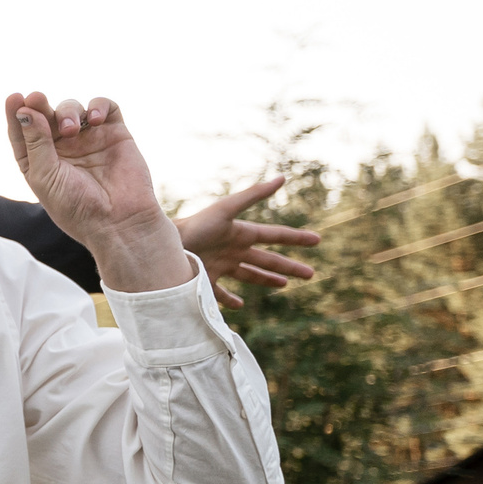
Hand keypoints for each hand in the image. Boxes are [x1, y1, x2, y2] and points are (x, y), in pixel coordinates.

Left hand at [4, 92, 192, 293]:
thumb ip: (36, 143)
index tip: (14, 98)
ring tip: (69, 129)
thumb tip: (25, 110)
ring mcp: (88, 138)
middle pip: (46, 115)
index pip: (23, 131)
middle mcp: (62, 147)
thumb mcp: (46, 176)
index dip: (17, 114)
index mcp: (39, 159)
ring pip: (72, 108)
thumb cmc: (76, 207)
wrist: (119, 222)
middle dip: (39, 105)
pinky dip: (98, 106)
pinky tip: (94, 119)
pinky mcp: (114, 133)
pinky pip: (105, 108)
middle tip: (36, 97)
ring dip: (67, 111)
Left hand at [173, 176, 320, 306]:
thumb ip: (253, 195)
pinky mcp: (205, 283)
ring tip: (284, 285)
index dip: (295, 238)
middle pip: (267, 260)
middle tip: (311, 274)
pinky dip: (230, 300)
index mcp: (240, 233)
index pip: (274, 236)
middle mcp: (232, 250)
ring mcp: (219, 267)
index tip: (317, 240)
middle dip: (289, 266)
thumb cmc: (195, 227)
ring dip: (267, 280)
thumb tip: (282, 177)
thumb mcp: (226, 210)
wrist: (165, 247)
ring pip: (249, 276)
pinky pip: (221, 294)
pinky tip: (240, 306)